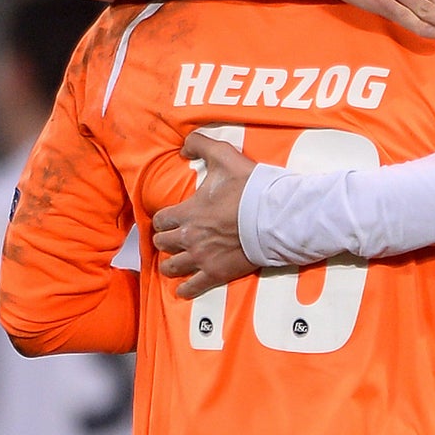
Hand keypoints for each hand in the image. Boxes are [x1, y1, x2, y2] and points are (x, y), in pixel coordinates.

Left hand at [154, 132, 260, 298]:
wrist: (274, 217)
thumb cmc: (250, 188)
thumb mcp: (225, 156)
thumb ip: (201, 144)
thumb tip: (184, 145)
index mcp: (187, 212)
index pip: (160, 220)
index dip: (163, 220)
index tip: (169, 220)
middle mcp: (189, 237)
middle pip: (162, 244)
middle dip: (165, 241)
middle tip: (171, 240)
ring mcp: (202, 258)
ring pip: (172, 267)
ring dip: (170, 264)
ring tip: (173, 263)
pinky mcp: (217, 273)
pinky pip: (193, 287)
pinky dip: (185, 290)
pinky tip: (183, 290)